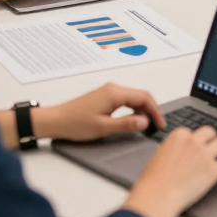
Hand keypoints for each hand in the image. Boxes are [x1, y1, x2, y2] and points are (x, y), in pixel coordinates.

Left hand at [38, 83, 165, 141]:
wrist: (56, 120)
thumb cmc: (77, 124)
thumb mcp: (103, 127)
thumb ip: (126, 124)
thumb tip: (145, 121)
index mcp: (115, 93)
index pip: (143, 97)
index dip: (155, 110)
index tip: (160, 124)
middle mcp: (113, 88)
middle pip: (140, 95)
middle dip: (152, 109)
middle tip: (157, 125)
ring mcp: (108, 91)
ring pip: (133, 97)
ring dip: (143, 108)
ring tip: (148, 124)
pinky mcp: (104, 96)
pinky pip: (125, 99)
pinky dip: (134, 108)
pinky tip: (133, 119)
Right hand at [125, 125, 216, 216]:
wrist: (157, 196)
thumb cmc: (152, 181)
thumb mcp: (159, 156)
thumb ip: (172, 149)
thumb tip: (177, 153)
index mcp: (179, 135)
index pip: (195, 131)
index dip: (198, 140)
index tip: (199, 147)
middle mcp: (193, 141)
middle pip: (211, 132)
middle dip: (212, 140)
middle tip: (214, 150)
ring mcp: (204, 155)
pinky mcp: (212, 171)